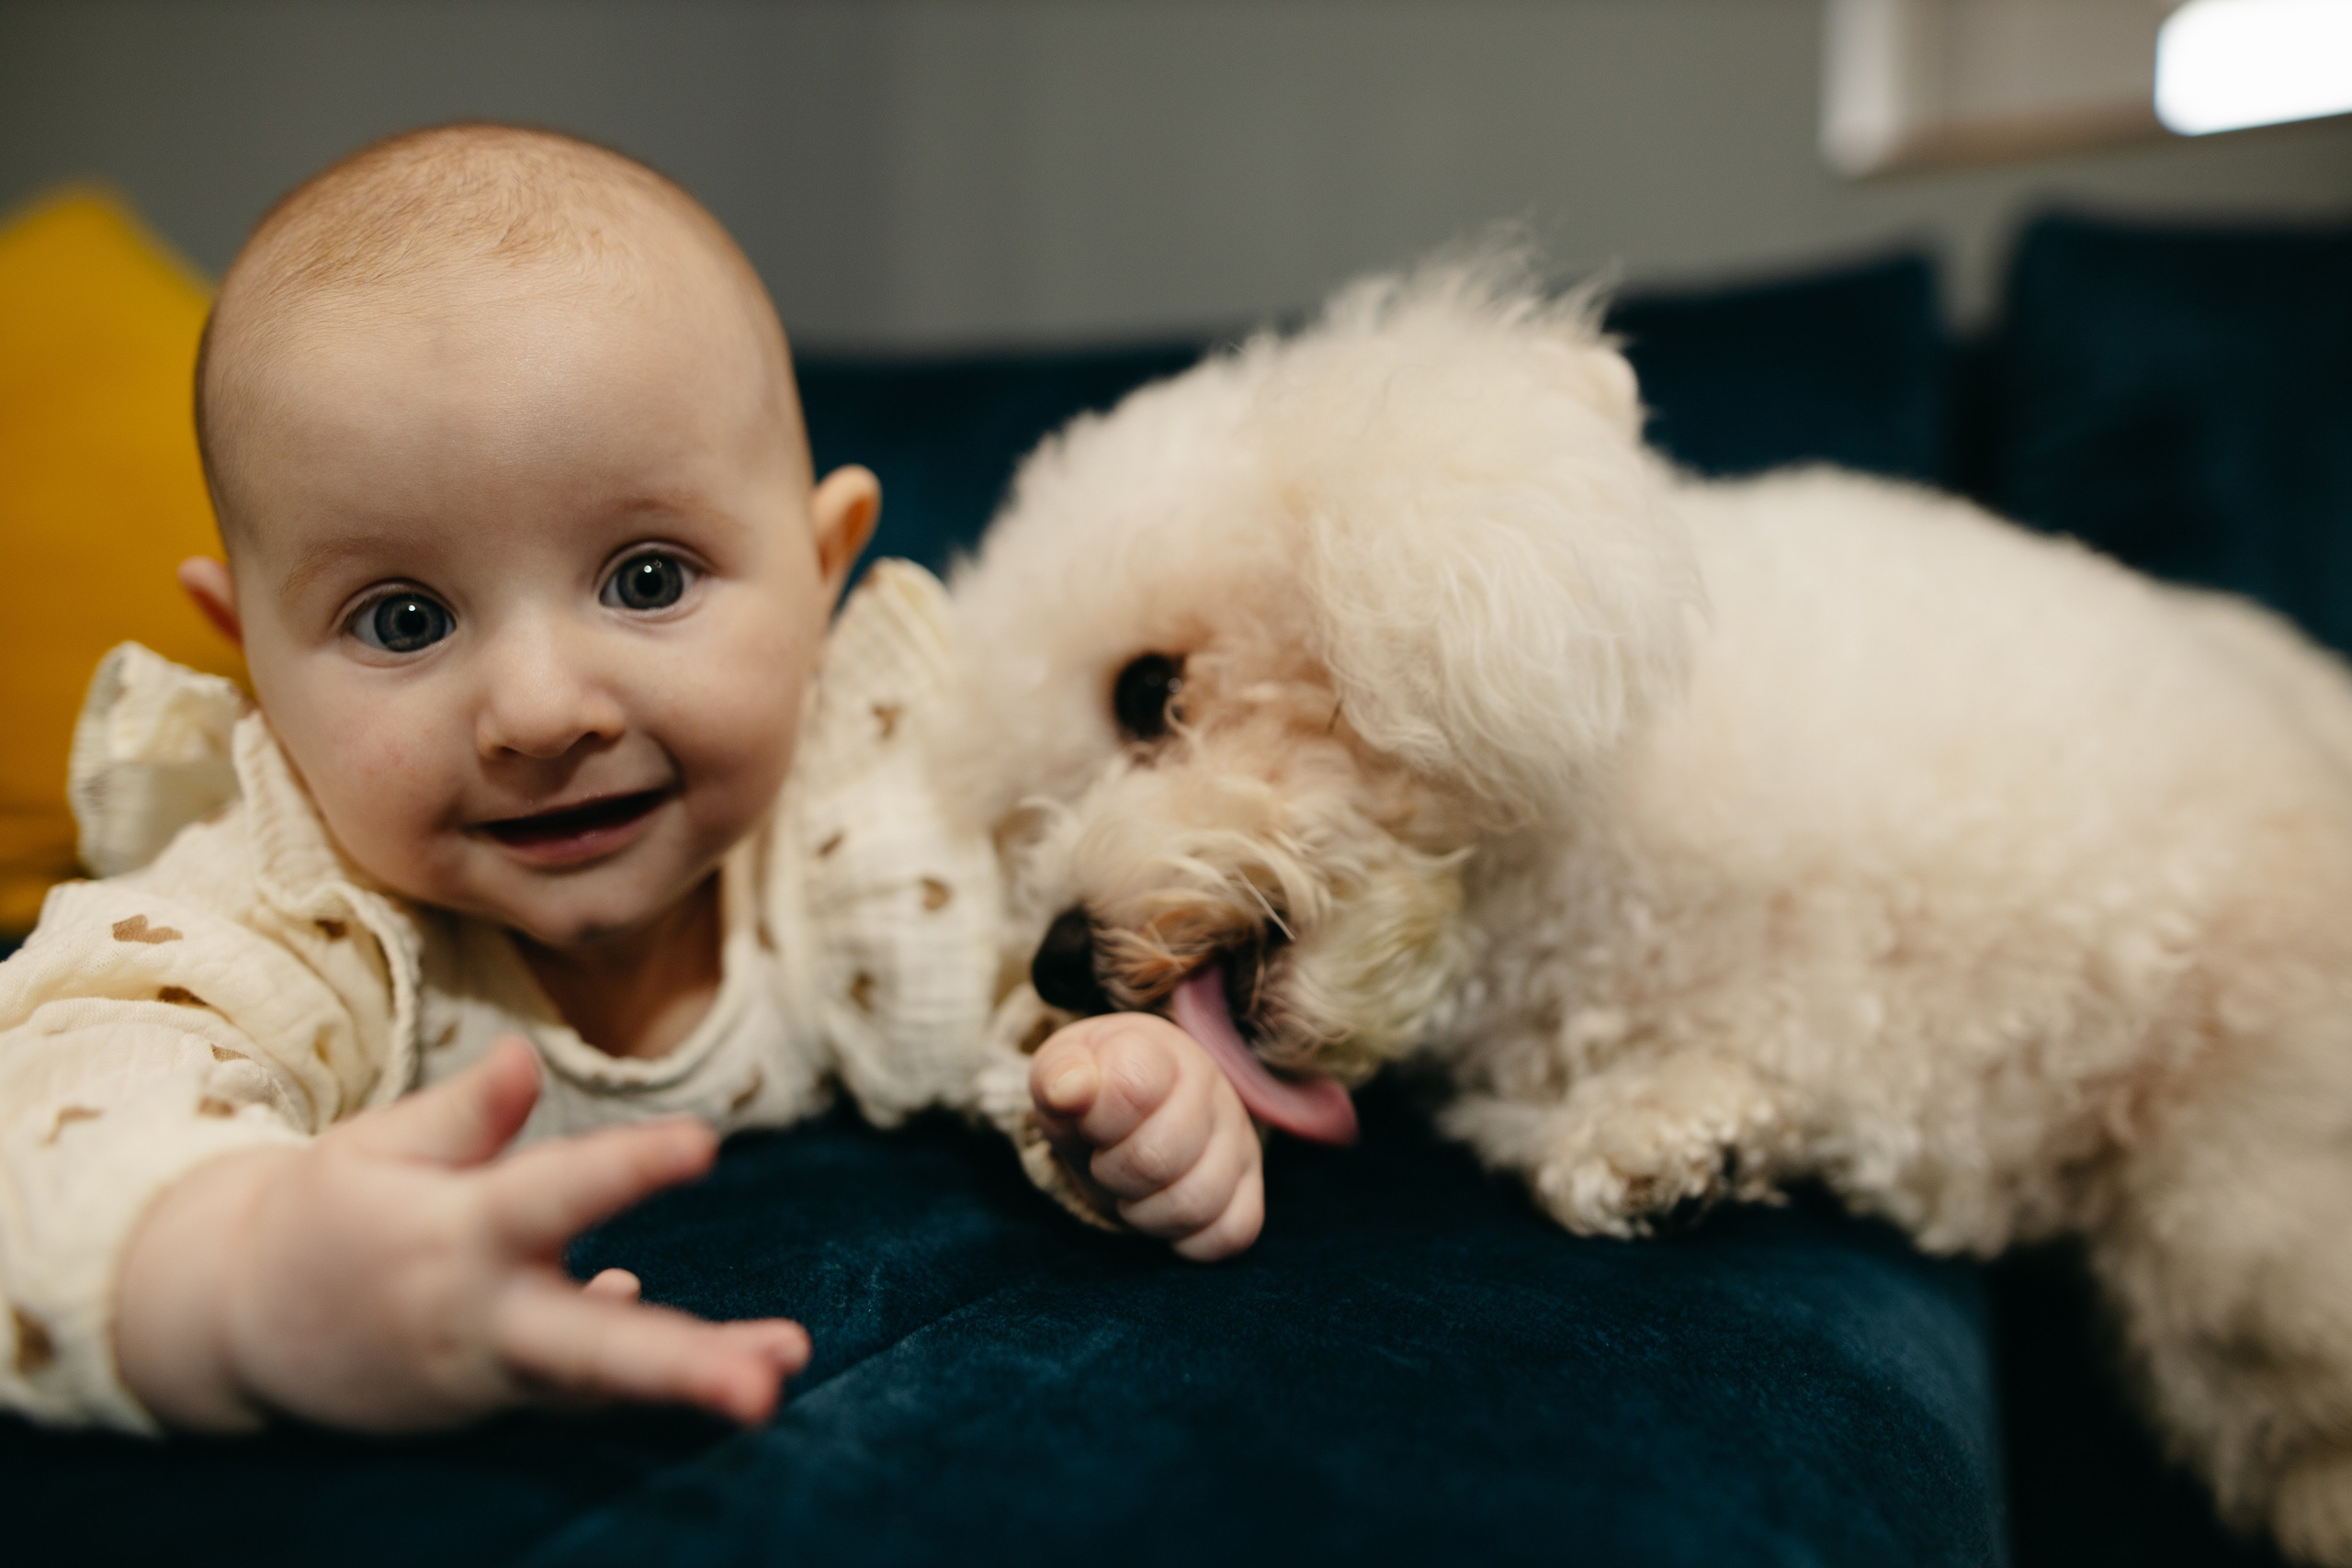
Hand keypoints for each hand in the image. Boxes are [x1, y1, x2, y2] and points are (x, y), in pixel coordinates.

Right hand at [115, 1036, 808, 1432]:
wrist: (250, 1324)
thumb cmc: (329, 1212)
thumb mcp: (374, 1148)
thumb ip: (462, 1115)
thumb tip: (523, 1056)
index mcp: (452, 1234)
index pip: (552, 1194)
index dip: (627, 1168)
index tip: (705, 1142)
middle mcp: (483, 1317)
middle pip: (591, 1351)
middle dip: (681, 1368)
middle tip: (763, 1387)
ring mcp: (499, 1374)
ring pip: (609, 1383)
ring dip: (696, 1378)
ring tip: (781, 1366)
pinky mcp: (510, 1399)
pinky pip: (595, 1391)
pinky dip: (655, 1378)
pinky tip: (741, 1354)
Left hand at [1029, 1013, 1263, 1260]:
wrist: (1132, 1107)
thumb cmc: (1097, 1092)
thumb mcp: (1064, 1072)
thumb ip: (1058, 1074)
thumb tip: (1067, 1090)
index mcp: (1160, 1052)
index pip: (1131, 1087)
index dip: (1098, 1121)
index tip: (1090, 1121)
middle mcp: (1212, 1089)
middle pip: (1156, 1159)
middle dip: (1113, 1172)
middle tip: (1106, 1159)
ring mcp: (1238, 1139)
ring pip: (1195, 1204)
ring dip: (1145, 1212)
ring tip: (1133, 1188)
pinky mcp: (1251, 1187)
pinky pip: (1231, 1233)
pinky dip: (1189, 1240)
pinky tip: (1166, 1211)